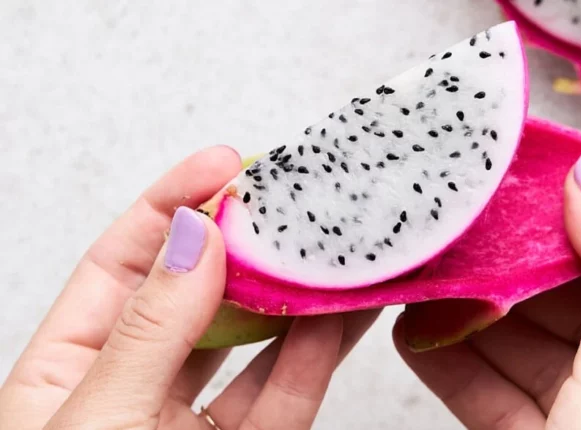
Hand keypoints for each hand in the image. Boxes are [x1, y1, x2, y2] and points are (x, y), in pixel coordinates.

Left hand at [0, 146, 379, 429]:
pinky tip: (343, 307)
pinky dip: (318, 348)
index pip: (123, 264)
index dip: (172, 205)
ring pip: (253, 341)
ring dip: (295, 291)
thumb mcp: (97, 425)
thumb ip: (150, 333)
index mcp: (67, 370)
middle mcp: (133, 387)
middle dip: (244, 241)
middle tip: (291, 197)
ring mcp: (193, 422)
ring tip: (332, 242)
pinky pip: (286, 390)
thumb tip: (193, 236)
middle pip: (196, 292)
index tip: (224, 164)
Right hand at [394, 149, 580, 428]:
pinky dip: (456, 366)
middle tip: (453, 224)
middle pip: (574, 296)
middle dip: (509, 264)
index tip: (519, 174)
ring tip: (423, 272)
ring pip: (529, 347)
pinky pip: (498, 396)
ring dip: (472, 314)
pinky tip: (416, 335)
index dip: (580, 209)